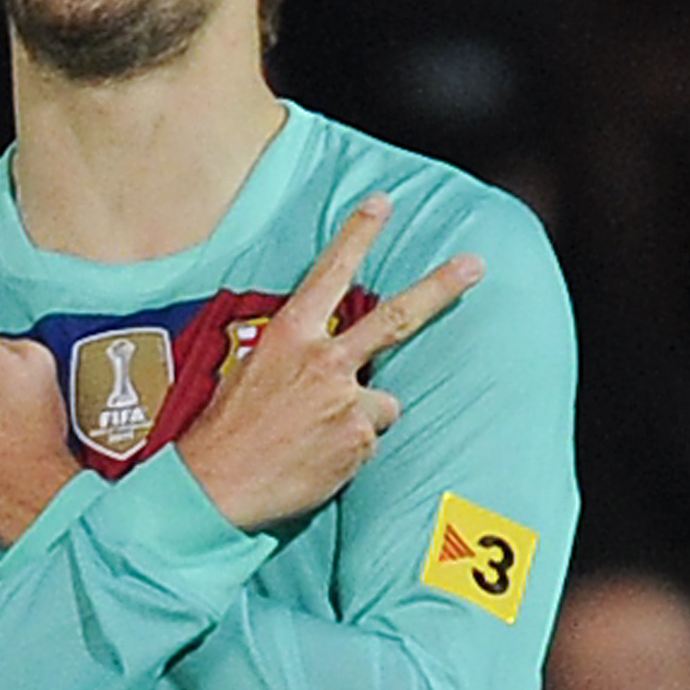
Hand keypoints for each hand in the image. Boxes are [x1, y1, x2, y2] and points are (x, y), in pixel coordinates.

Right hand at [175, 193, 482, 530]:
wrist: (214, 486)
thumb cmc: (226, 432)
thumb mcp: (249, 373)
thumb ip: (295, 357)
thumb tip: (324, 361)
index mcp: (289, 335)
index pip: (330, 273)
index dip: (358, 235)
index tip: (382, 203)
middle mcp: (324, 360)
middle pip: (396, 318)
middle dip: (440, 287)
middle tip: (475, 265)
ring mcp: (346, 400)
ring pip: (384, 402)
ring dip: (363, 419)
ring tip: (318, 440)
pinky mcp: (359, 440)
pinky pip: (370, 442)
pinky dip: (352, 452)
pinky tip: (318, 461)